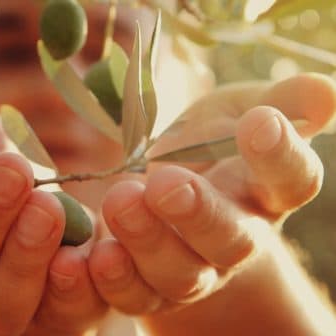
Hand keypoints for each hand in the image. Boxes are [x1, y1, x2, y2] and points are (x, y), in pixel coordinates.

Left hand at [87, 74, 335, 330]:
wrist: (167, 194)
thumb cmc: (207, 146)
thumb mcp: (235, 112)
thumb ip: (276, 103)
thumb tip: (323, 90)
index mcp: (265, 192)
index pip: (290, 180)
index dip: (279, 155)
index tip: (260, 121)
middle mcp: (234, 239)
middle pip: (229, 240)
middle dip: (199, 214)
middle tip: (167, 184)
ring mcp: (191, 271)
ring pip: (178, 274)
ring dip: (147, 242)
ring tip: (121, 200)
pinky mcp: (147, 289)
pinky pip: (132, 296)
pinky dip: (111, 280)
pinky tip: (92, 254)